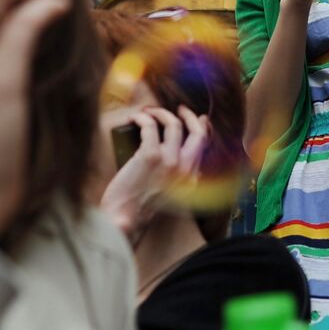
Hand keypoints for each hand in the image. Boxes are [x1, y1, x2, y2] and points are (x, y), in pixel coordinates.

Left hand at [101, 106, 209, 243]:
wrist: (124, 220)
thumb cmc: (139, 209)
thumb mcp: (171, 197)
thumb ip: (179, 178)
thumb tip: (179, 155)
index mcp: (192, 179)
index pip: (204, 146)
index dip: (202, 127)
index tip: (198, 118)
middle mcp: (186, 169)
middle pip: (197, 132)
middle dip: (188, 115)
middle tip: (178, 109)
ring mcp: (169, 161)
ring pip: (173, 124)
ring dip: (161, 113)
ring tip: (149, 112)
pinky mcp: (150, 155)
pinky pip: (150, 126)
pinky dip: (142, 118)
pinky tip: (135, 119)